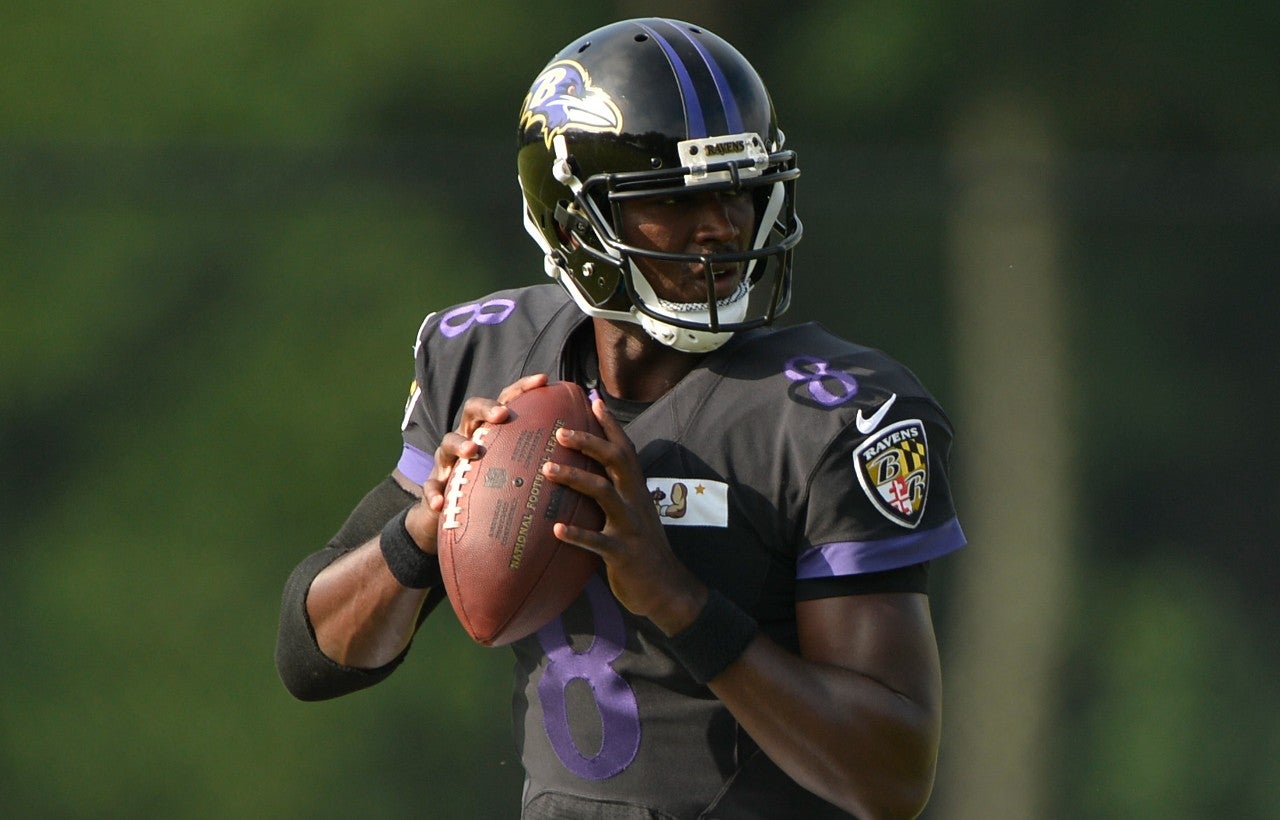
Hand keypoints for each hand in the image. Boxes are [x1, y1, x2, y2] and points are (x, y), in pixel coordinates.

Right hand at [407, 373, 550, 551]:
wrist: (454, 516)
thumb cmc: (495, 488)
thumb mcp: (518, 469)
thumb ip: (543, 457)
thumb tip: (588, 451)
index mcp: (490, 430)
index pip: (506, 401)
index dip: (522, 388)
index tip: (544, 380)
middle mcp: (467, 437)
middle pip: (471, 410)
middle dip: (487, 408)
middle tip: (503, 415)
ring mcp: (447, 460)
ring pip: (446, 442)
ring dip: (459, 445)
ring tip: (473, 452)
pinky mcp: (435, 485)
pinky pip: (430, 487)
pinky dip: (433, 493)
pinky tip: (440, 503)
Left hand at [542, 398, 707, 634]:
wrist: (667, 590)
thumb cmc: (642, 551)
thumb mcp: (635, 517)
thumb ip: (617, 495)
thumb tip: (593, 477)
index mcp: (637, 491)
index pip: (625, 450)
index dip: (610, 426)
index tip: (593, 401)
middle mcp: (636, 502)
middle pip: (616, 461)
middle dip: (589, 443)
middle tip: (560, 432)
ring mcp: (630, 526)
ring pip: (603, 494)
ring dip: (575, 478)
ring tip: (547, 470)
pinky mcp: (622, 553)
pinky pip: (597, 541)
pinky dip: (577, 534)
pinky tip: (556, 529)